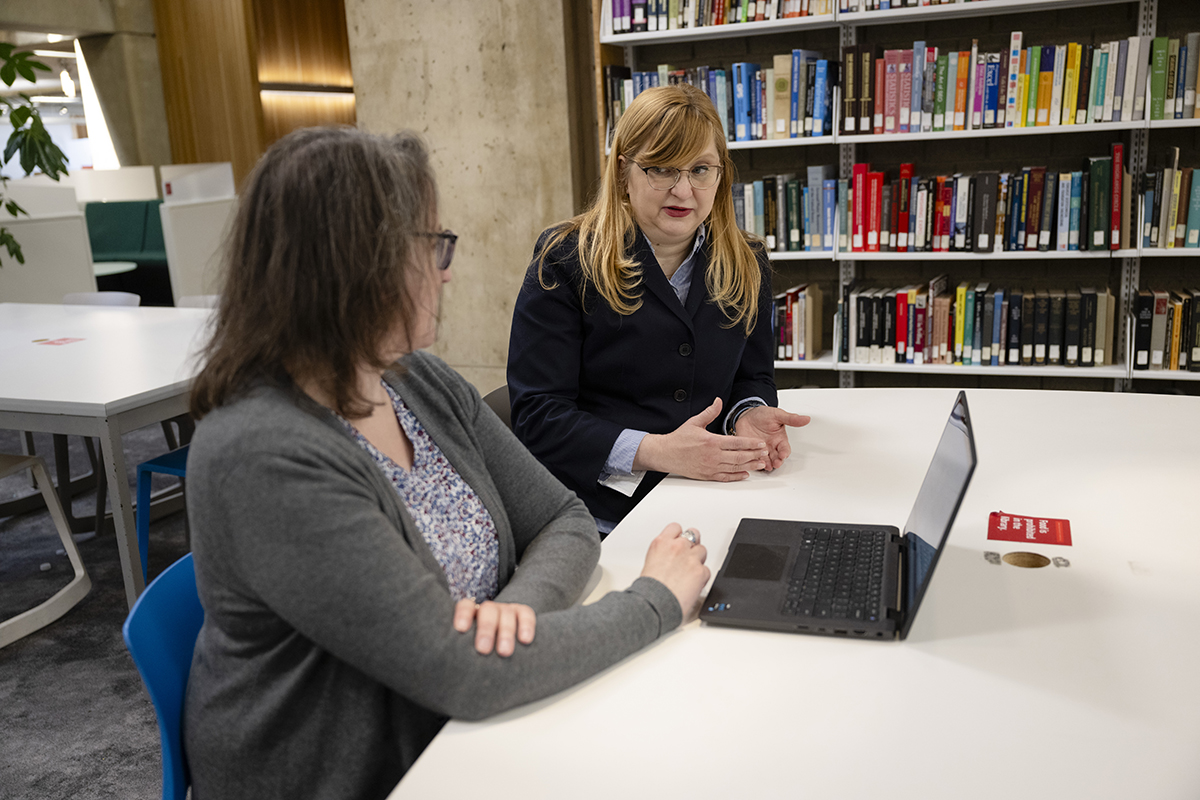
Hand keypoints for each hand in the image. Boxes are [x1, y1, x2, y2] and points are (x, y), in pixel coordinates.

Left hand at [453, 598, 535, 656]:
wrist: (500, 641)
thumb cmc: (476, 649)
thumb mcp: (466, 649)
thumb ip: (459, 653)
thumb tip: (443, 673)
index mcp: (471, 614)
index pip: (465, 606)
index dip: (463, 615)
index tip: (460, 629)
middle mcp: (488, 610)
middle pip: (488, 611)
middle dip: (485, 629)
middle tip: (483, 649)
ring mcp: (506, 610)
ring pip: (506, 614)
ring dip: (505, 632)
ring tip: (504, 652)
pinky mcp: (522, 613)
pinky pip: (526, 615)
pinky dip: (526, 626)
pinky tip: (525, 640)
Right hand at [633, 397, 768, 481]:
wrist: (665, 454)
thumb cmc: (679, 439)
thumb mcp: (694, 422)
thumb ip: (709, 412)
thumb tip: (718, 401)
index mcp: (711, 441)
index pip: (736, 443)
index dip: (751, 443)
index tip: (760, 443)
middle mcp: (712, 456)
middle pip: (739, 456)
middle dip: (754, 455)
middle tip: (765, 453)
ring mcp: (710, 467)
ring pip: (734, 467)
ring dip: (749, 466)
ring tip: (760, 464)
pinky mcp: (707, 475)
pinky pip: (725, 477)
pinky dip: (736, 476)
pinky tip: (745, 474)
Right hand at [639, 523, 710, 620]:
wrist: (654, 603)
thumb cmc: (648, 589)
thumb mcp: (650, 563)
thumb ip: (663, 555)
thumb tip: (669, 558)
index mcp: (661, 543)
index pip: (676, 528)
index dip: (679, 536)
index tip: (678, 542)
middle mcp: (677, 547)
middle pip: (693, 534)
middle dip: (692, 544)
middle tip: (688, 556)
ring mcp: (690, 558)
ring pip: (702, 550)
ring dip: (698, 560)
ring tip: (690, 572)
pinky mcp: (701, 571)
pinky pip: (706, 570)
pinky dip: (702, 577)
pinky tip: (693, 584)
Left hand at [734, 405, 809, 471]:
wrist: (747, 415)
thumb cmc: (763, 415)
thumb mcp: (777, 415)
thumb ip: (791, 419)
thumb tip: (806, 418)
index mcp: (779, 440)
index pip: (785, 449)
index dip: (785, 453)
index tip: (784, 454)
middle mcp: (771, 447)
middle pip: (776, 458)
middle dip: (777, 462)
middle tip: (776, 464)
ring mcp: (760, 450)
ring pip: (765, 460)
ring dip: (766, 464)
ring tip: (766, 465)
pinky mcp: (749, 451)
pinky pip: (752, 458)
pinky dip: (753, 461)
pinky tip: (754, 462)